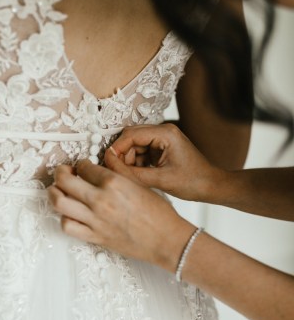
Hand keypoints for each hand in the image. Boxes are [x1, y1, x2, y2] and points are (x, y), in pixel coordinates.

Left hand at [48, 158, 194, 270]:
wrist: (166, 240)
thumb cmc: (159, 213)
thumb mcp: (139, 184)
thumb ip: (118, 171)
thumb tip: (104, 160)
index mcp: (114, 183)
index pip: (84, 166)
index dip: (81, 164)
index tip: (83, 167)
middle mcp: (101, 200)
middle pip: (64, 181)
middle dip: (60, 173)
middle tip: (64, 173)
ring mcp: (95, 220)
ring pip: (59, 203)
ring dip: (54, 194)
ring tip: (58, 191)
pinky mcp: (95, 237)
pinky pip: (67, 226)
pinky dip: (64, 217)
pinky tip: (70, 213)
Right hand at [104, 123, 223, 201]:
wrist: (212, 187)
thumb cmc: (193, 182)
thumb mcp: (160, 180)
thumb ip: (132, 173)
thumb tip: (109, 166)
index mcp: (165, 133)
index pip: (131, 135)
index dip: (116, 149)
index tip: (107, 163)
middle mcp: (163, 132)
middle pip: (130, 139)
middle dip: (122, 156)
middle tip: (117, 173)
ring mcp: (162, 140)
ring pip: (134, 147)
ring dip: (129, 161)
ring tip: (131, 178)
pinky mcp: (161, 149)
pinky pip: (141, 153)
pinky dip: (136, 164)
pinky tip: (139, 176)